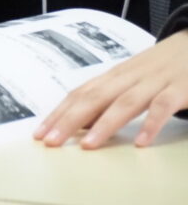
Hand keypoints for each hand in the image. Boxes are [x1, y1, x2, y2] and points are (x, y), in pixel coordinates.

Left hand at [34, 30, 187, 148]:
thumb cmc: (159, 67)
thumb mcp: (130, 79)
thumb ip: (108, 97)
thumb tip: (81, 122)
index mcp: (113, 76)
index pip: (79, 94)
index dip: (59, 113)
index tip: (40, 133)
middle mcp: (128, 77)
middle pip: (94, 98)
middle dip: (69, 120)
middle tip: (51, 142)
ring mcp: (154, 82)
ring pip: (125, 103)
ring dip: (104, 124)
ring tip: (87, 145)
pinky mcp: (179, 89)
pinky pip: (163, 107)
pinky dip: (152, 124)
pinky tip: (140, 142)